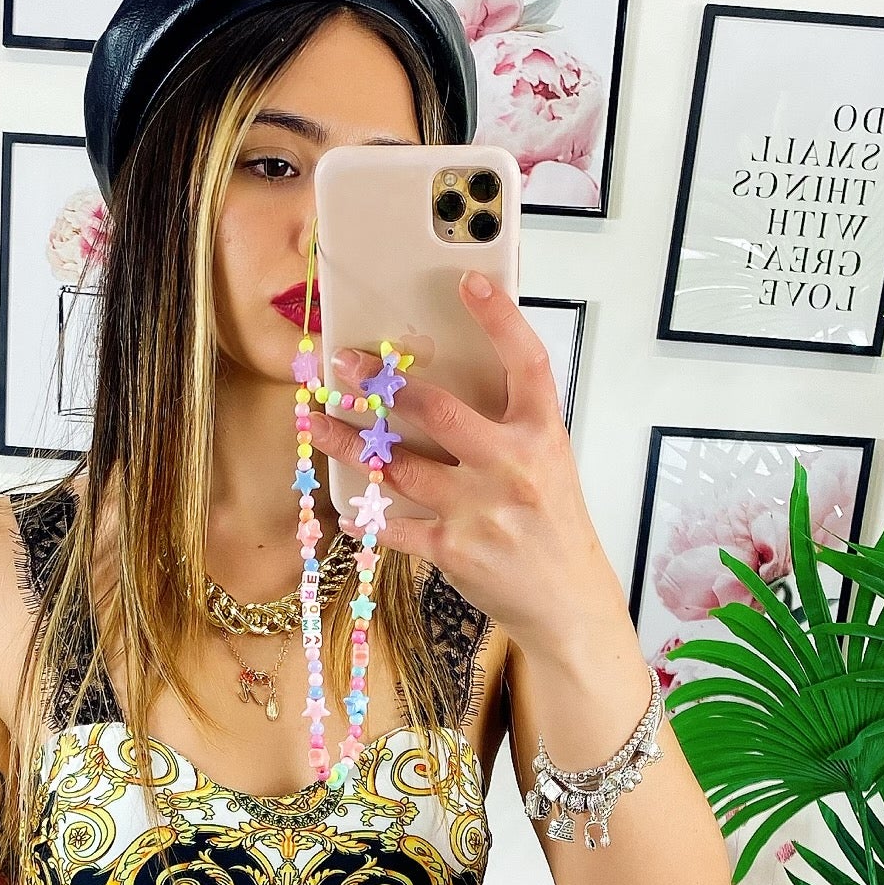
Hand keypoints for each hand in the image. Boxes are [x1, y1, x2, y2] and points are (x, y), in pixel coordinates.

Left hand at [304, 272, 626, 663]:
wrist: (567, 601)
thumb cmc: (552, 526)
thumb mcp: (547, 464)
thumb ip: (506, 427)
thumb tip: (442, 390)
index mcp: (541, 434)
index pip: (526, 361)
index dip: (500, 318)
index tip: (469, 282)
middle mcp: (512, 465)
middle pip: (437, 410)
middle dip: (384, 385)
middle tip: (347, 364)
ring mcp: (480, 509)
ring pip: (396, 465)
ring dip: (349, 442)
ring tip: (316, 421)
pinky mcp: (452, 549)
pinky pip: (392, 525)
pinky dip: (364, 514)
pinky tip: (343, 502)